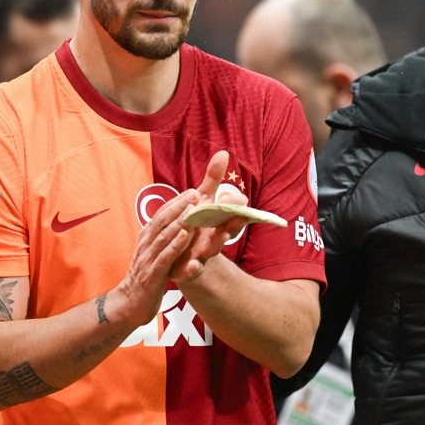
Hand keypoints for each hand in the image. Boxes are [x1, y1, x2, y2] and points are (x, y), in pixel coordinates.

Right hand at [108, 189, 197, 325]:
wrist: (128, 305)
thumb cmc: (144, 278)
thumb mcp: (151, 254)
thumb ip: (159, 239)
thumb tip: (172, 223)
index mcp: (146, 238)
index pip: (160, 215)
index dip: (175, 202)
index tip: (191, 191)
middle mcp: (146, 245)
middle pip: (162, 221)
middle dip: (179, 206)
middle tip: (195, 193)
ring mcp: (148, 259)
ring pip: (164, 236)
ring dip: (179, 222)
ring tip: (193, 209)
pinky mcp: (152, 274)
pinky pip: (165, 257)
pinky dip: (175, 245)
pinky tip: (185, 235)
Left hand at [172, 151, 248, 282]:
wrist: (182, 259)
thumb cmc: (196, 225)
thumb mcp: (203, 202)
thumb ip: (212, 180)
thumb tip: (223, 153)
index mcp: (218, 222)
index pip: (231, 214)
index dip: (237, 208)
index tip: (243, 200)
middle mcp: (213, 238)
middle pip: (225, 231)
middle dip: (232, 223)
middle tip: (238, 214)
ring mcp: (201, 254)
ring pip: (211, 250)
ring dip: (216, 244)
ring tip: (219, 239)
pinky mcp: (186, 269)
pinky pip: (191, 271)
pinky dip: (193, 269)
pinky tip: (193, 265)